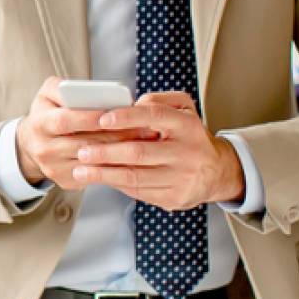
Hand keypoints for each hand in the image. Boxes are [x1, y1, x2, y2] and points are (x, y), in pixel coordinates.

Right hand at [15, 77, 160, 188]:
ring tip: (143, 141)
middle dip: (115, 136)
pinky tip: (133, 157)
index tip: (114, 113)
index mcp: (39, 124)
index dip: (89, 118)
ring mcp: (55, 169)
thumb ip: (64, 87)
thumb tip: (90, 91)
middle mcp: (44, 149)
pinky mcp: (67, 182)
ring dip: (120, 152)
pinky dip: (116, 166)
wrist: (33, 143)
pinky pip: (97, 175)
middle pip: (84, 144)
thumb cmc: (47, 112)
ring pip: (94, 162)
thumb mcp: (48, 93)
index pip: (64, 121)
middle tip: (142, 128)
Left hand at [68, 91, 244, 210]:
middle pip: (138, 152)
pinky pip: (139, 191)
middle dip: (105, 152)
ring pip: (135, 176)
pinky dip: (116, 185)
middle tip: (82, 150)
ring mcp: (181, 178)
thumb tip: (131, 105)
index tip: (101, 119)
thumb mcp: (184, 110)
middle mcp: (186, 152)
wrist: (217, 172)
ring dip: (104, 174)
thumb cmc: (190, 137)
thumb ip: (159, 101)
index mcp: (187, 125)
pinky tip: (101, 178)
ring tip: (81, 169)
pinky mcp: (174, 197)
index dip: (126, 117)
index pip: (155, 116)